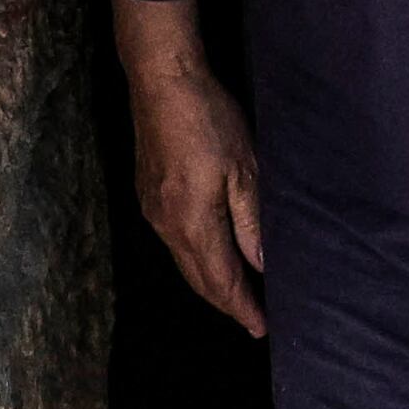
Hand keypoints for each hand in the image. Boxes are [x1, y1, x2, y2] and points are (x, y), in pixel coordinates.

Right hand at [113, 0, 266, 335]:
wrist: (162, 80)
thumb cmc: (208, 119)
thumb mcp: (244, 168)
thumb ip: (251, 221)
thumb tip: (261, 264)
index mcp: (193, 222)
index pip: (221, 281)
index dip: (242, 307)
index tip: (261, 328)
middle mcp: (166, 226)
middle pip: (198, 279)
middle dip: (226, 302)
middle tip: (252, 319)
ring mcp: (152, 211)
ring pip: (183, 262)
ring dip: (209, 282)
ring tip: (235, 294)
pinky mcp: (147, 194)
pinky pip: (173, 242)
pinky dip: (194, 258)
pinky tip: (209, 254)